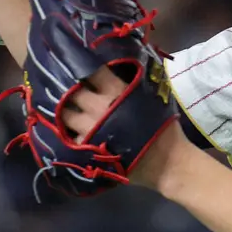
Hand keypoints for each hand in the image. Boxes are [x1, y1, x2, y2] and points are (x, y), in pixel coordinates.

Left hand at [61, 64, 188, 191]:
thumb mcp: (152, 98)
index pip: (93, 71)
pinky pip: (69, 138)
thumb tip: (118, 74)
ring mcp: (90, 129)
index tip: (82, 69)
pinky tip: (72, 133)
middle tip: (71, 90)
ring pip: (65, 115)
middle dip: (71, 90)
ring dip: (65, 112)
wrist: (166, 163)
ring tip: (67, 111)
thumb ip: (132, 85)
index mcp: (116, 92)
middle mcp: (99, 107)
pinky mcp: (86, 149)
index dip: (86, 68)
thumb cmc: (164, 129)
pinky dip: (69, 134)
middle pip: (73, 92)